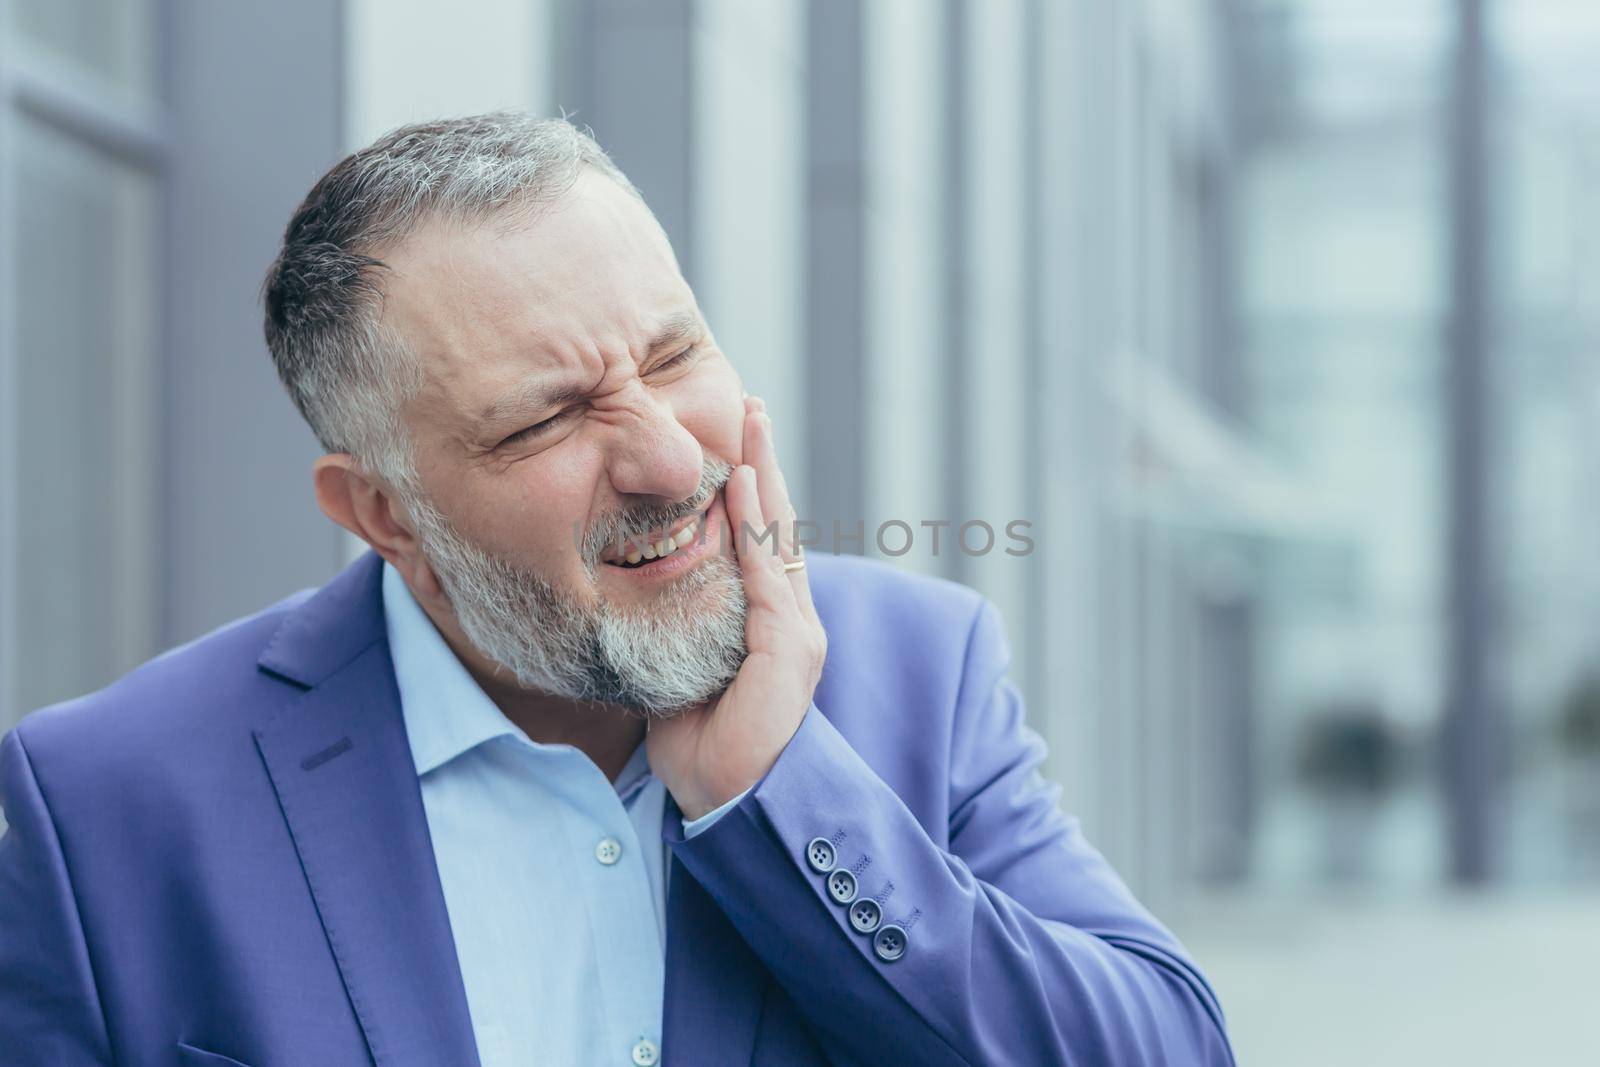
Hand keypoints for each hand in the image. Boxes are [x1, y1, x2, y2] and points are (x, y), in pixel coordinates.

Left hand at [646, 395, 826, 820]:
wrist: (731, 803)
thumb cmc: (701, 745)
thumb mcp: (680, 670)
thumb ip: (678, 627)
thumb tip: (639, 587)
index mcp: (767, 622)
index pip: (758, 541)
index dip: (748, 487)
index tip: (732, 436)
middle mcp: (791, 620)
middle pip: (776, 525)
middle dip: (763, 462)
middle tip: (749, 404)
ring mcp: (796, 634)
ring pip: (778, 539)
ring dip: (764, 478)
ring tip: (750, 424)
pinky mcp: (790, 653)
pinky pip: (768, 578)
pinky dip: (755, 530)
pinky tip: (743, 487)